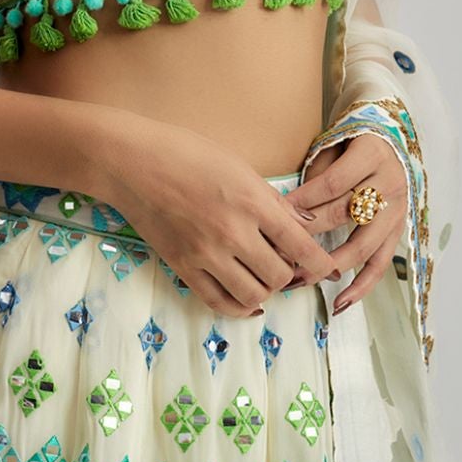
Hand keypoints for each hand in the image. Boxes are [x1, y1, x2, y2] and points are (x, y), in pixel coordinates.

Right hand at [94, 117, 343, 320]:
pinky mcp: (183, 267)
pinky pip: (219, 302)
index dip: (322, 264)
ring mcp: (206, 254)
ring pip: (253, 295)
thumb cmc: (186, 153)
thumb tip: (304, 228)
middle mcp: (233, 233)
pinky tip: (246, 301)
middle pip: (280, 276)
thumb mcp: (240, 167)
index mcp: (252, 203)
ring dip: (264, 289)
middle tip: (287, 264)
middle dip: (290, 274)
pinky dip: (239, 307)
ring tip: (262, 276)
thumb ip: (273, 202)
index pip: (301, 247)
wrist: (132, 163)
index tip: (330, 270)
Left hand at [284, 133, 407, 315]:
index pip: (332, 184)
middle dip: (309, 236)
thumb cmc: (351, 145)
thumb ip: (316, 175)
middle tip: (278, 253)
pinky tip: (341, 302)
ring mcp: (397, 210)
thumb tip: (286, 209)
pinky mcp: (398, 231)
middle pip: (345, 215)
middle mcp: (390, 183)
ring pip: (363, 245)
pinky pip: (381, 263)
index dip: (303, 202)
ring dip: (330, 266)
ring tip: (301, 279)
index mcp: (371, 155)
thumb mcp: (333, 146)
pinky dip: (362, 286)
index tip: (276, 217)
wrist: (391, 141)